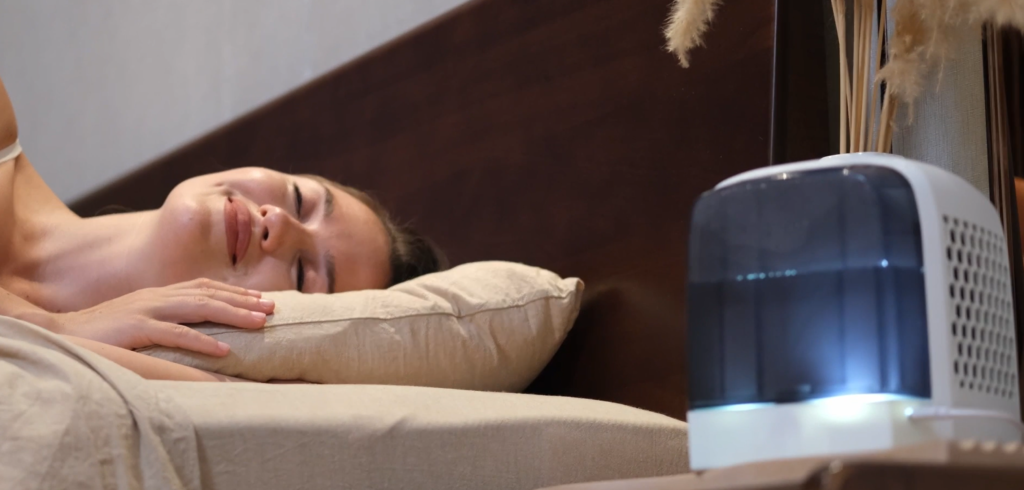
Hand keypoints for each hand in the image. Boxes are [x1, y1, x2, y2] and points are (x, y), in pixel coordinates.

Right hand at [53, 278, 273, 356]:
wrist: (65, 333)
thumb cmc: (107, 331)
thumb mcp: (142, 318)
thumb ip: (168, 318)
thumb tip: (200, 327)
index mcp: (161, 293)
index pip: (206, 287)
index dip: (236, 291)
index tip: (263, 298)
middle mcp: (158, 296)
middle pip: (210, 294)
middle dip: (244, 300)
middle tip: (274, 307)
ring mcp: (148, 310)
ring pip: (199, 308)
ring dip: (233, 314)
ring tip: (260, 323)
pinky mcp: (137, 328)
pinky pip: (175, 333)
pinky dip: (202, 341)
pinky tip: (225, 349)